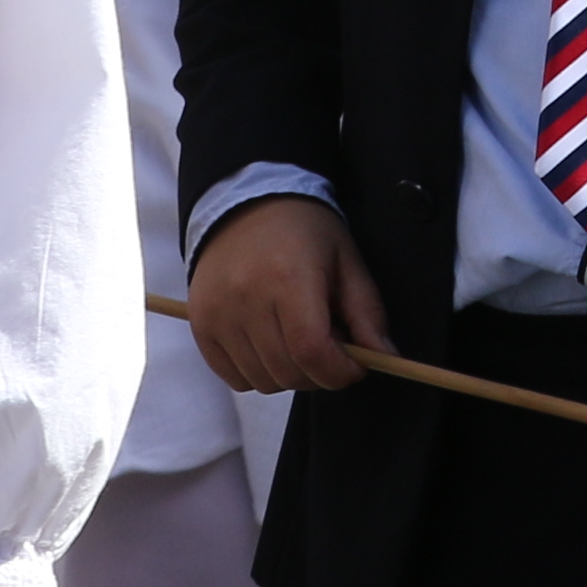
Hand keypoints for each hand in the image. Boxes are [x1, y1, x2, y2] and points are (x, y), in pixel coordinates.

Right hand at [186, 195, 391, 392]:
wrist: (248, 205)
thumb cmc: (306, 232)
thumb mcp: (348, 261)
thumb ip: (367, 313)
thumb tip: (385, 357)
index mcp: (288, 278)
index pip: (311, 350)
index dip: (339, 372)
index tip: (356, 368)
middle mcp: (246, 299)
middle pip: (287, 371)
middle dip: (320, 374)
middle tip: (331, 347)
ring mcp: (217, 315)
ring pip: (261, 381)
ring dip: (290, 375)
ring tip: (300, 339)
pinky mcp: (201, 326)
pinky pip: (233, 378)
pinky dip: (259, 374)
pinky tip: (273, 346)